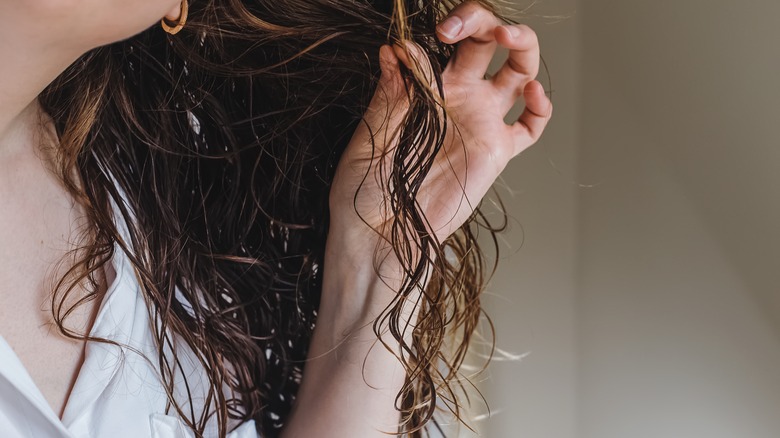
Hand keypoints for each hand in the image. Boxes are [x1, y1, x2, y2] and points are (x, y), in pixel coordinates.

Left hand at [329, 1, 552, 253]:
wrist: (378, 232)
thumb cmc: (363, 184)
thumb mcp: (373, 130)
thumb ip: (393, 92)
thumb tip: (397, 47)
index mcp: (424, 85)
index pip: (450, 39)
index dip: (454, 24)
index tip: (439, 32)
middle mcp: (457, 97)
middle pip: (486, 42)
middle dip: (484, 21)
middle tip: (469, 26)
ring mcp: (480, 121)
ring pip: (518, 71)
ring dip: (521, 45)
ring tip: (509, 38)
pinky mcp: (496, 152)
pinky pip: (530, 126)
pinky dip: (540, 107)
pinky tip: (532, 94)